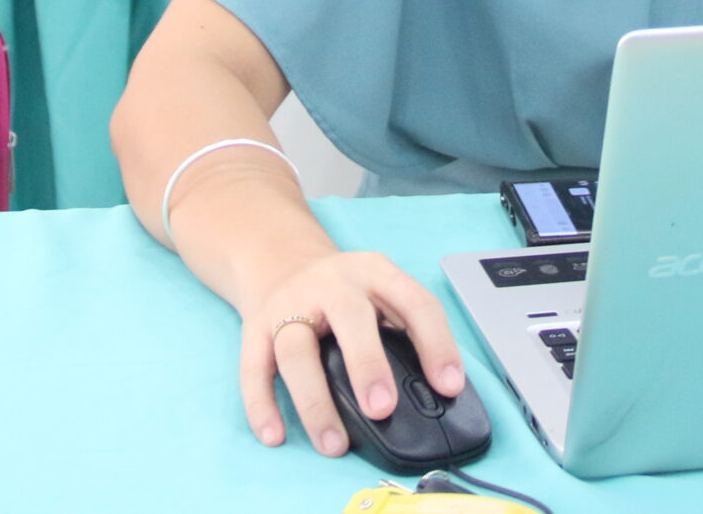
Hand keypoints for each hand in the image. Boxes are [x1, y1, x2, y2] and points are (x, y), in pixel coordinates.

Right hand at [238, 252, 465, 453]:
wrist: (279, 258)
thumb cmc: (344, 291)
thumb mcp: (381, 293)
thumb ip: (404, 331)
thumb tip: (436, 392)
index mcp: (374, 273)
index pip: (413, 301)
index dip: (436, 343)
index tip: (449, 386)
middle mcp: (331, 283)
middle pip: (349, 318)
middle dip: (367, 365)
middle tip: (382, 411)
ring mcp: (288, 304)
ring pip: (296, 349)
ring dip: (314, 400)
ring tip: (333, 444)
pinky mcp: (254, 327)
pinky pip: (254, 368)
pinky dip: (261, 404)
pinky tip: (275, 434)